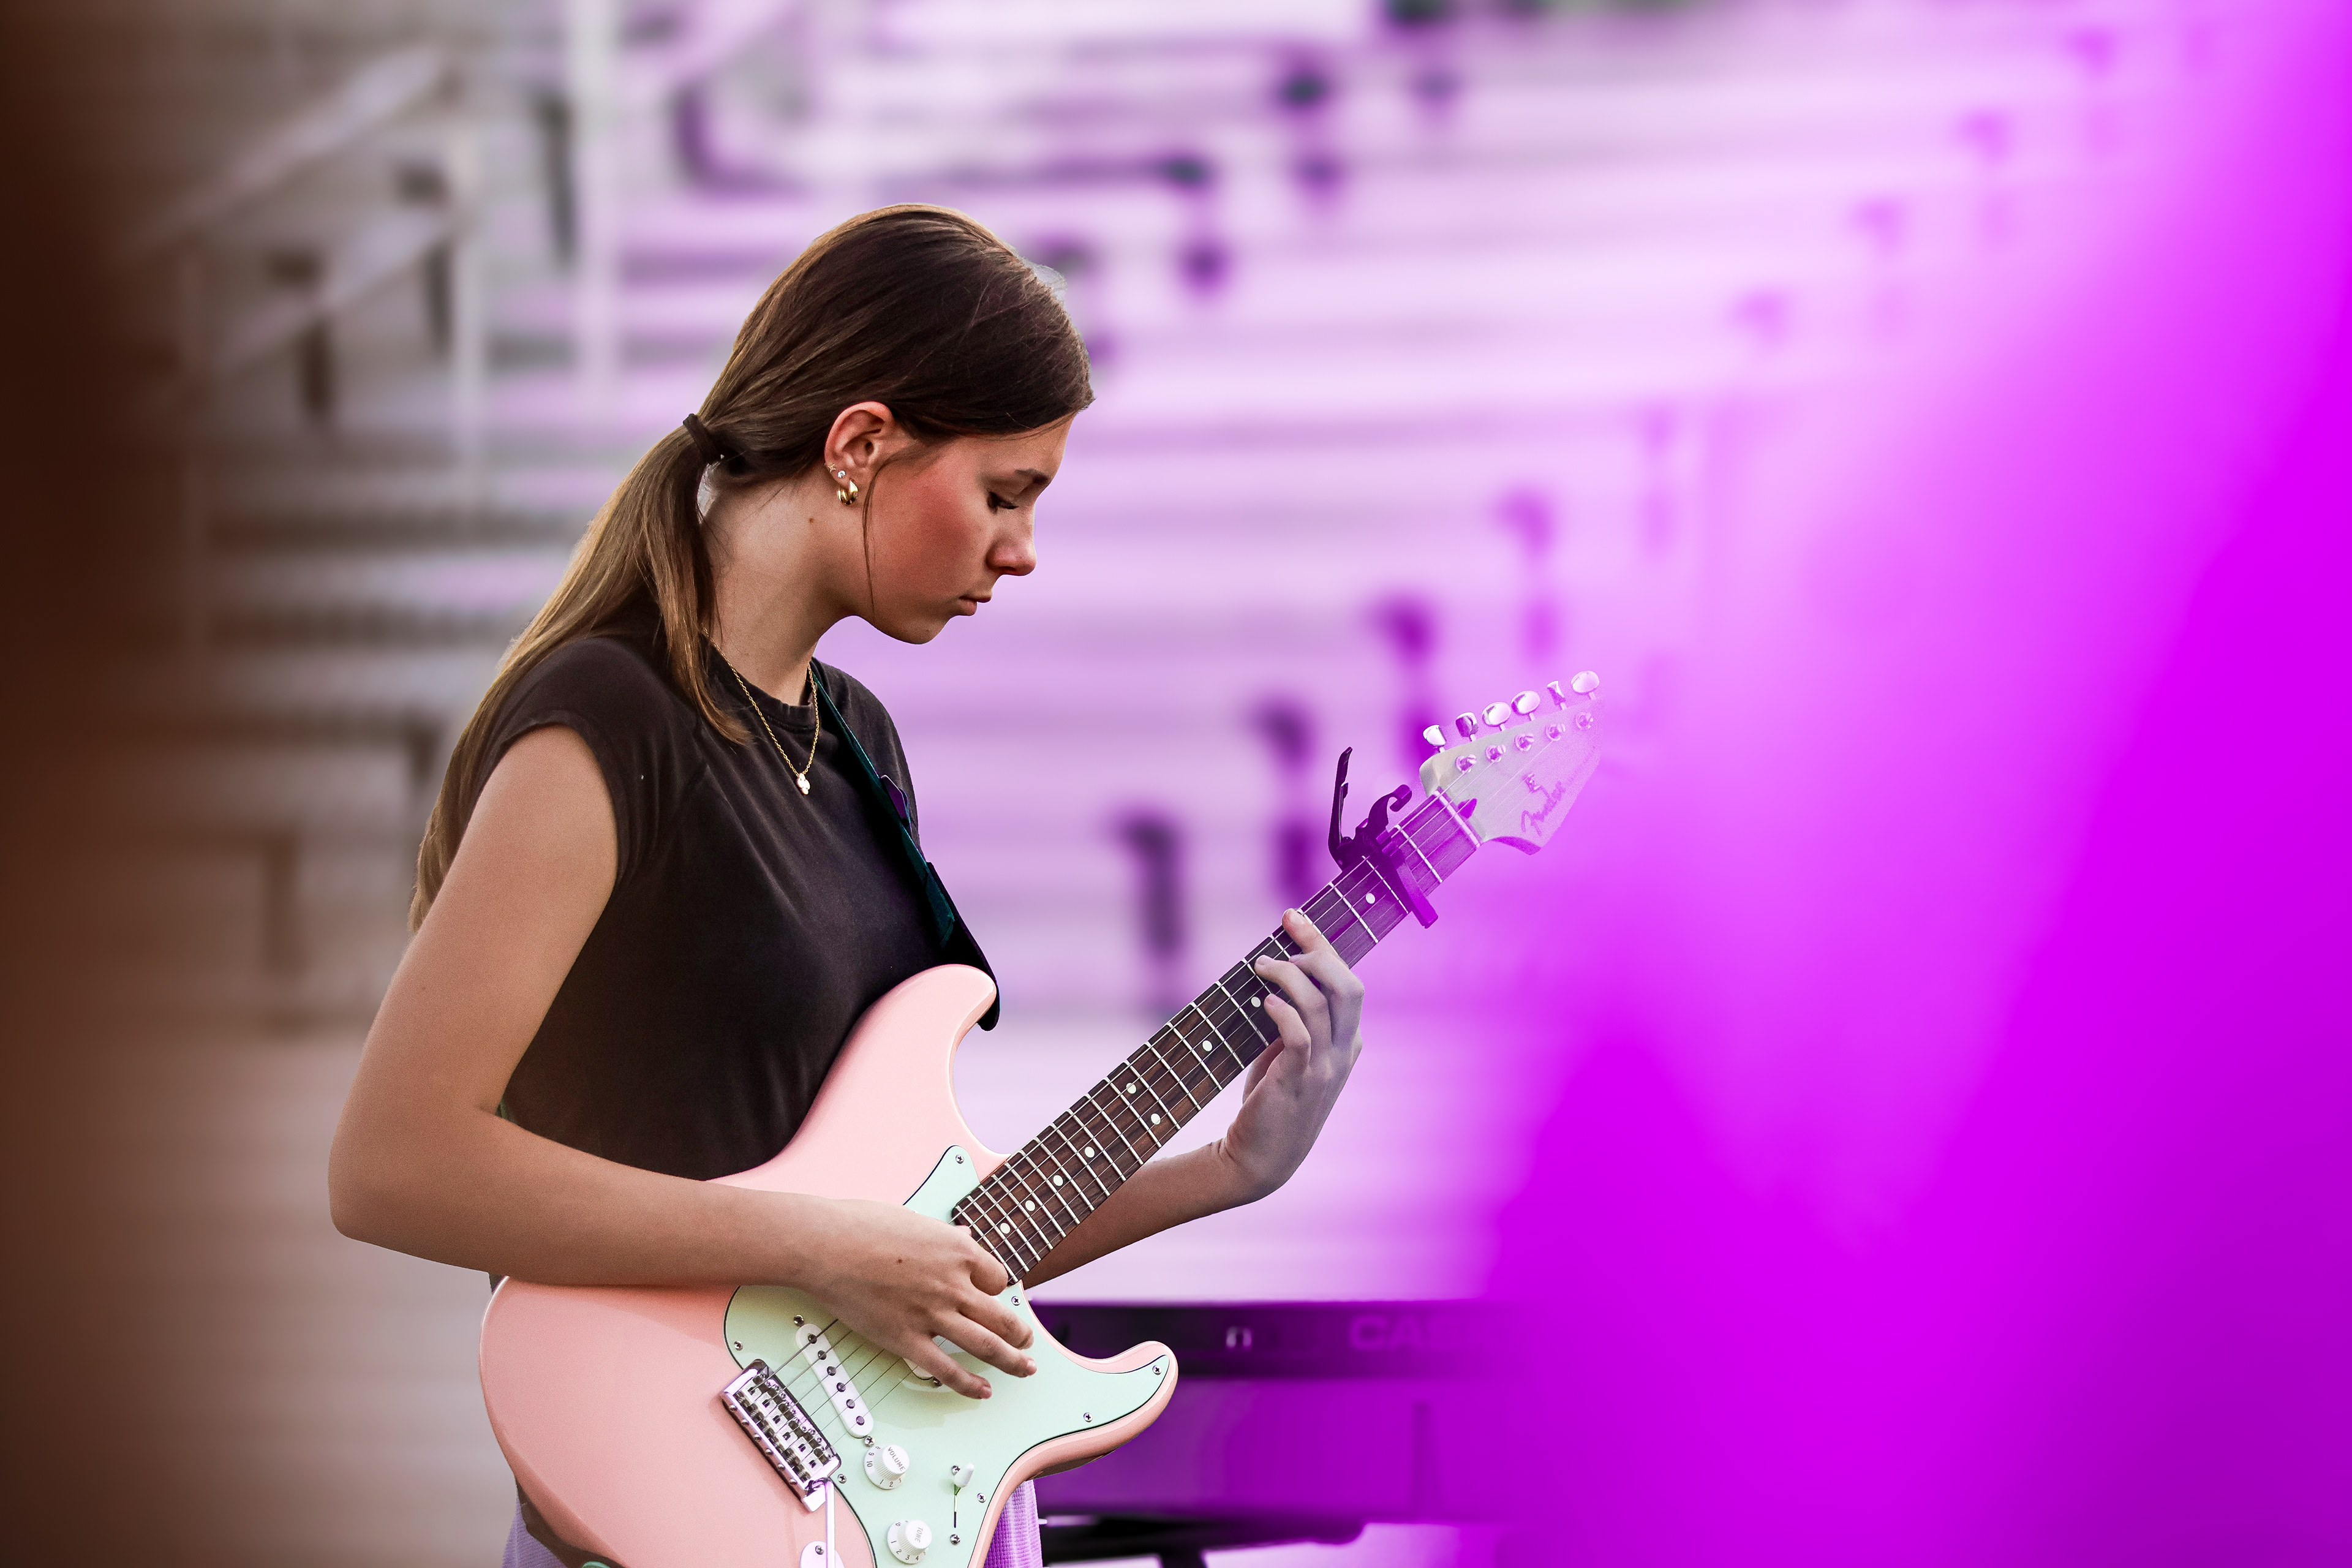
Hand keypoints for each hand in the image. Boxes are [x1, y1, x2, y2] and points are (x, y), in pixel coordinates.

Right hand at [791, 1198, 1034, 1398]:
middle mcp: (953, 1284)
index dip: (998, 1289)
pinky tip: (983, 1391)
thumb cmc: (863, 1225)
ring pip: (986, 1345)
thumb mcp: (917, 1221)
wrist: (826, 1245)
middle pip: (1003, 1316)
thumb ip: (945, 1237)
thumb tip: (962, 1238)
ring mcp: (932, 1315)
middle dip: (1021, 1332)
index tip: (994, 1297)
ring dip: (1012, 1360)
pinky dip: (969, 1384)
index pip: (998, 1277)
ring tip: (1024, 1368)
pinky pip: (947, 1369)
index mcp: (959, 1251)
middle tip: (1027, 1339)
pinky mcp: (906, 1339)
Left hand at [1219, 909, 1366, 1201]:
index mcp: (1348, 1041)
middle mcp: (1344, 1052)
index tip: (1293, 917)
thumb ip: (1292, 1017)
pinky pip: (1301, 1036)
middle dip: (1318, 949)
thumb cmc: (1270, 1099)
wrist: (1259, 1158)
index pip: (1348, 981)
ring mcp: (1325, 1069)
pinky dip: (1284, 1011)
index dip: (1322, 944)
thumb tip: (1274, 967)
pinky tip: (1265, 1001)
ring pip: (1323, 1005)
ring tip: (1261, 966)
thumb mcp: (1287, 1052)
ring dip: (1290, 976)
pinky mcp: (1299, 1082)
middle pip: (1349, 986)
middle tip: (1285, 930)